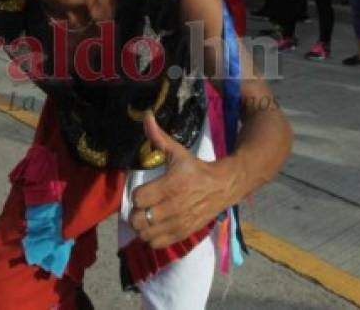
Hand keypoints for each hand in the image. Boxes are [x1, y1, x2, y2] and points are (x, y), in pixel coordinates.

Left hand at [128, 113, 229, 248]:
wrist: (223, 186)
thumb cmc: (196, 169)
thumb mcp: (178, 151)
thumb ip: (158, 137)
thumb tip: (146, 116)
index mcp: (171, 185)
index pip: (138, 198)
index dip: (136, 195)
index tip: (142, 191)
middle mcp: (173, 206)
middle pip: (138, 219)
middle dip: (136, 213)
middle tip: (142, 206)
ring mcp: (179, 222)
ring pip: (146, 234)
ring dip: (142, 227)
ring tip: (147, 217)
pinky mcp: (184, 233)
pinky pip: (158, 243)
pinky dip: (152, 238)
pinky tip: (156, 227)